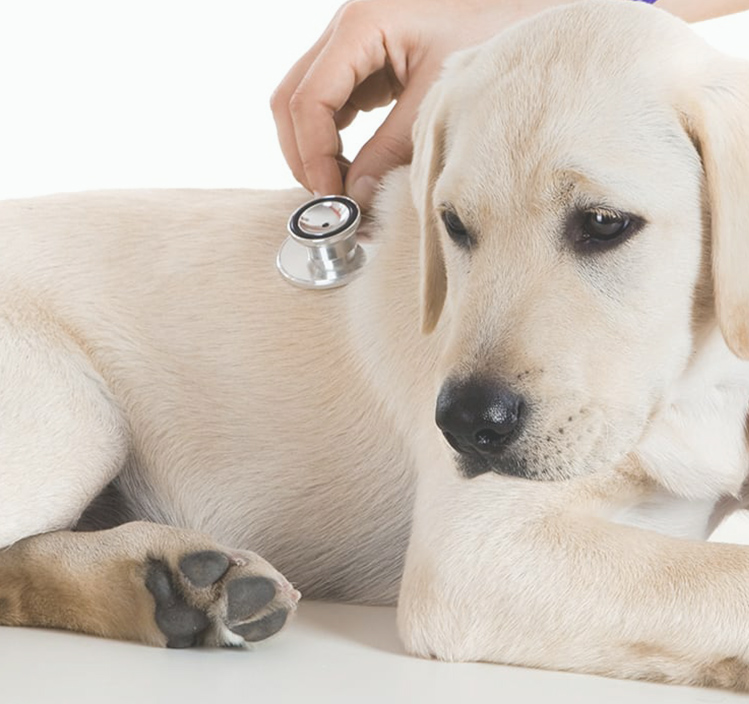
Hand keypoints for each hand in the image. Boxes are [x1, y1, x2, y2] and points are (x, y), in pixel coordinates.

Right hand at [271, 0, 569, 207]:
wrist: (520, 12)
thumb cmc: (489, 32)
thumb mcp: (437, 99)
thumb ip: (392, 148)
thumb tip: (357, 196)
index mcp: (360, 26)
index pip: (307, 101)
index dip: (313, 157)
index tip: (336, 198)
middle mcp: (346, 32)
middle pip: (291, 101)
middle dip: (305, 157)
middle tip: (334, 200)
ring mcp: (352, 48)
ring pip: (305, 105)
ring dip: (315, 151)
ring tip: (346, 190)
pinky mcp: (366, 67)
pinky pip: (331, 107)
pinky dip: (333, 142)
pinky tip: (355, 169)